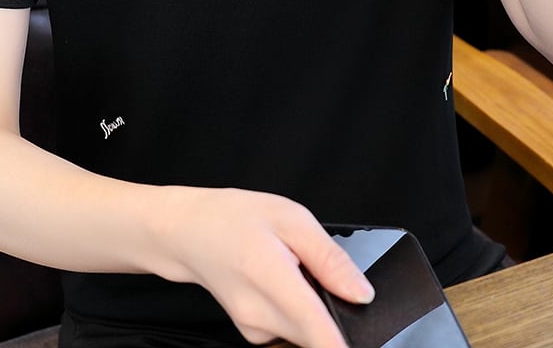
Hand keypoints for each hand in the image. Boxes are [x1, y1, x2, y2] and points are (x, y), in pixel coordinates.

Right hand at [151, 187, 373, 346]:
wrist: (189, 233)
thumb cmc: (233, 218)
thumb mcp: (289, 217)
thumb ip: (329, 258)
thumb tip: (362, 293)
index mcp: (271, 279)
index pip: (321, 336)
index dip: (346, 343)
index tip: (363, 337)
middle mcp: (260, 316)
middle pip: (319, 334)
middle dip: (333, 310)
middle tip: (316, 271)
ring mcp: (254, 331)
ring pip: (307, 333)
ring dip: (314, 309)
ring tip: (294, 270)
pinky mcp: (253, 334)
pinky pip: (291, 330)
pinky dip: (298, 310)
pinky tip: (282, 282)